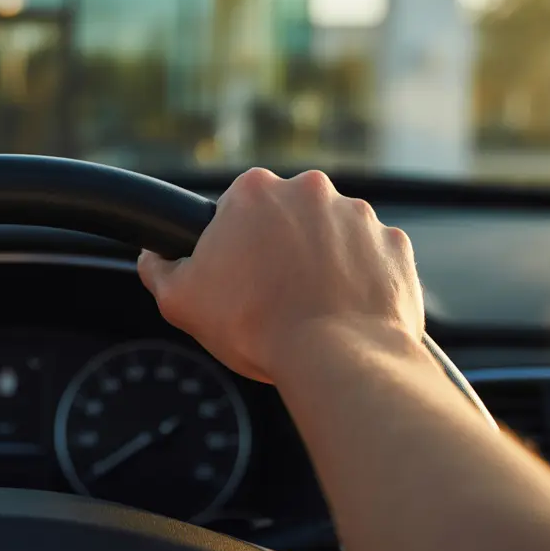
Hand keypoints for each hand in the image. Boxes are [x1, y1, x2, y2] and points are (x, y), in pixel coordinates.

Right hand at [136, 168, 422, 383]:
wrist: (338, 360)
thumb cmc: (257, 327)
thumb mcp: (180, 300)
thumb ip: (159, 268)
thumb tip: (154, 257)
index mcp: (255, 191)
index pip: (238, 205)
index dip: (235, 241)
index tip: (238, 272)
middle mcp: (310, 190)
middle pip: (288, 214)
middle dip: (281, 246)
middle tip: (272, 292)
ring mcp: (359, 215)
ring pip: (332, 233)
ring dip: (322, 260)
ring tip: (311, 306)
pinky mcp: (395, 245)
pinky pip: (372, 256)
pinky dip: (360, 277)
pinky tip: (343, 310)